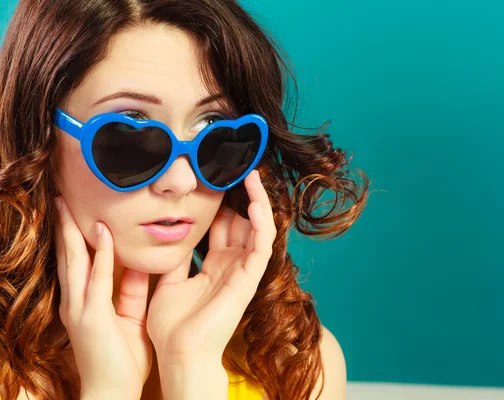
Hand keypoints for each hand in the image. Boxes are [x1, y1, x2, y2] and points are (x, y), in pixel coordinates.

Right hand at [54, 196, 151, 397]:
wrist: (114, 393)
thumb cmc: (124, 358)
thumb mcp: (130, 318)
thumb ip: (131, 292)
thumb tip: (138, 265)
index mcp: (85, 301)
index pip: (78, 262)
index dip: (75, 236)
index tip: (77, 211)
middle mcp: (76, 301)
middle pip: (68, 256)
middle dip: (64, 226)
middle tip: (61, 198)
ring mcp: (80, 308)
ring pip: (74, 261)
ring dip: (71, 231)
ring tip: (66, 205)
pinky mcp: (91, 317)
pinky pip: (97, 279)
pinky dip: (101, 254)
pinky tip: (101, 233)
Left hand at [147, 170, 275, 366]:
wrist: (179, 353)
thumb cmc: (172, 326)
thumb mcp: (168, 282)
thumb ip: (174, 259)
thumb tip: (166, 234)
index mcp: (214, 266)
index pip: (224, 228)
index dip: (222, 204)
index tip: (214, 180)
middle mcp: (232, 266)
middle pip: (242, 223)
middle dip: (241, 196)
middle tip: (237, 168)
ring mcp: (243, 271)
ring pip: (258, 228)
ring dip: (257, 202)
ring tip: (251, 176)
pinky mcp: (250, 278)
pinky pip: (262, 244)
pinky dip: (261, 222)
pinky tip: (254, 202)